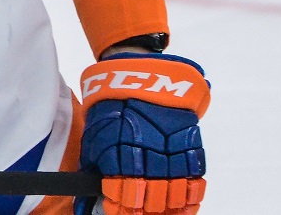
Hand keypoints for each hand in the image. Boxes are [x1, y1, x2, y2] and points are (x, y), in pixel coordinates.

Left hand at [73, 53, 209, 214]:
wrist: (141, 78)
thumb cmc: (112, 109)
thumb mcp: (94, 138)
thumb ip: (94, 172)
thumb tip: (85, 202)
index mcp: (119, 158)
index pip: (122, 198)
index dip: (121, 211)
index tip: (119, 213)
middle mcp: (146, 159)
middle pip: (150, 201)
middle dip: (145, 212)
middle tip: (141, 214)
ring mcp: (171, 154)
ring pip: (173, 196)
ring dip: (167, 210)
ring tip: (162, 214)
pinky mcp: (190, 148)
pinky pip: (194, 182)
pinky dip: (190, 200)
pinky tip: (185, 208)